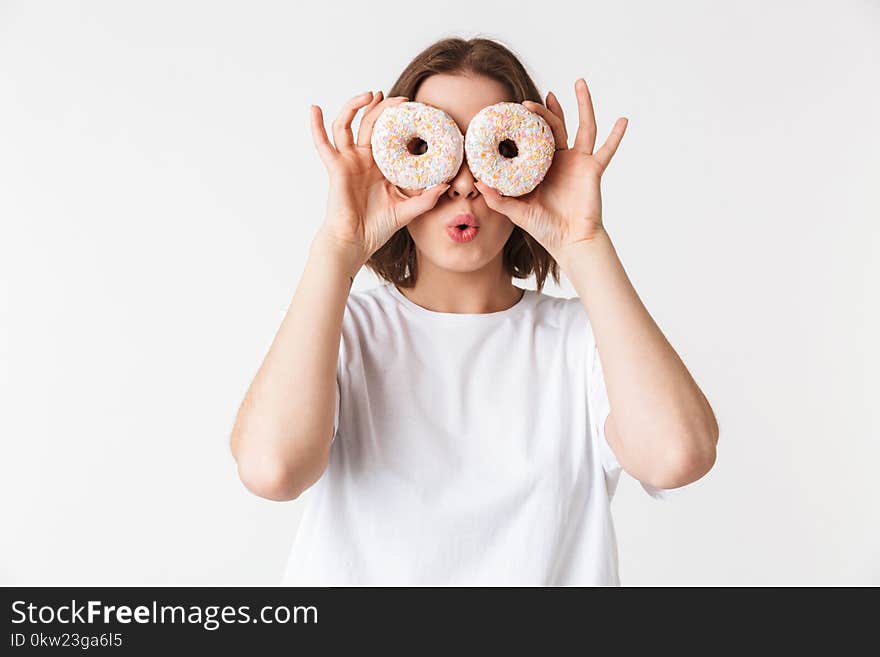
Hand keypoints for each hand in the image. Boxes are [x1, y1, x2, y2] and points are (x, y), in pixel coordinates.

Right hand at [310, 91, 450, 274]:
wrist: (356, 241)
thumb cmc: (377, 227)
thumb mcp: (407, 210)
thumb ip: (426, 198)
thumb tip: (446, 185)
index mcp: (380, 165)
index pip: (390, 135)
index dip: (399, 121)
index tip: (415, 109)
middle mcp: (363, 159)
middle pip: (371, 123)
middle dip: (384, 108)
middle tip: (401, 99)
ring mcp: (348, 161)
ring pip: (348, 124)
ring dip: (355, 106)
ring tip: (370, 94)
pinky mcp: (336, 167)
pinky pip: (323, 143)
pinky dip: (316, 126)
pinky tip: (314, 109)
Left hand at [473, 78, 626, 261]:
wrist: (570, 242)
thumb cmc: (545, 228)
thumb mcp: (517, 212)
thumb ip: (498, 198)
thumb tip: (477, 182)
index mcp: (542, 167)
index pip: (533, 138)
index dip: (526, 124)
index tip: (514, 109)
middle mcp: (561, 160)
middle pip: (555, 126)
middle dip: (546, 110)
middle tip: (535, 99)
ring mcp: (579, 163)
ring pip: (583, 127)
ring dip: (583, 104)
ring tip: (579, 83)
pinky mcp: (593, 170)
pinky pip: (607, 150)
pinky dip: (616, 136)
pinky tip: (623, 120)